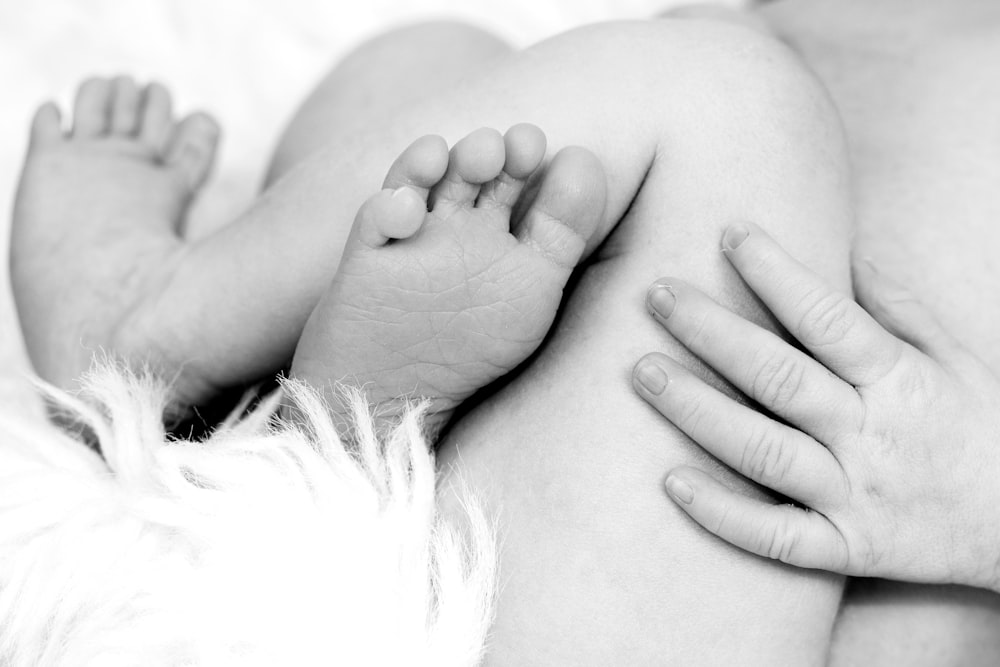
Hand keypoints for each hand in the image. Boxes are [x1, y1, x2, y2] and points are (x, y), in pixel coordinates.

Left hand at [632, 221, 999, 590]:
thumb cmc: (981, 426)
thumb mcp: (955, 357)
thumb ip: (898, 305)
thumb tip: (846, 247)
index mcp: (900, 380)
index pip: (828, 317)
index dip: (776, 271)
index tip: (728, 230)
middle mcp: (871, 435)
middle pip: (778, 377)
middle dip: (712, 331)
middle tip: (654, 293)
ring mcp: (854, 496)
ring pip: (763, 451)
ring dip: (697, 411)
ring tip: (642, 371)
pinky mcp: (844, 549)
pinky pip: (774, 536)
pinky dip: (721, 514)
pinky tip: (668, 482)